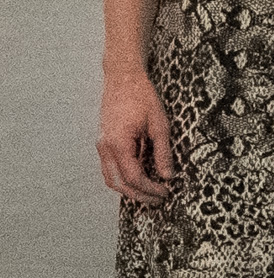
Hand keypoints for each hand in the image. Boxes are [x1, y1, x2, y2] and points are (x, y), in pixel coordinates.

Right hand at [97, 72, 172, 201]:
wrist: (123, 78)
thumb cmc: (142, 97)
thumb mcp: (159, 125)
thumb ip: (162, 153)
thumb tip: (168, 175)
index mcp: (118, 144)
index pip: (133, 177)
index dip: (150, 189)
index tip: (166, 192)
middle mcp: (105, 147)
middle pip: (118, 183)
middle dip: (139, 195)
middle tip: (159, 200)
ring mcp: (101, 145)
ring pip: (110, 178)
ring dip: (129, 189)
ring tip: (150, 193)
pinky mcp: (104, 142)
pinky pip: (110, 167)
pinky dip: (123, 178)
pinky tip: (140, 179)